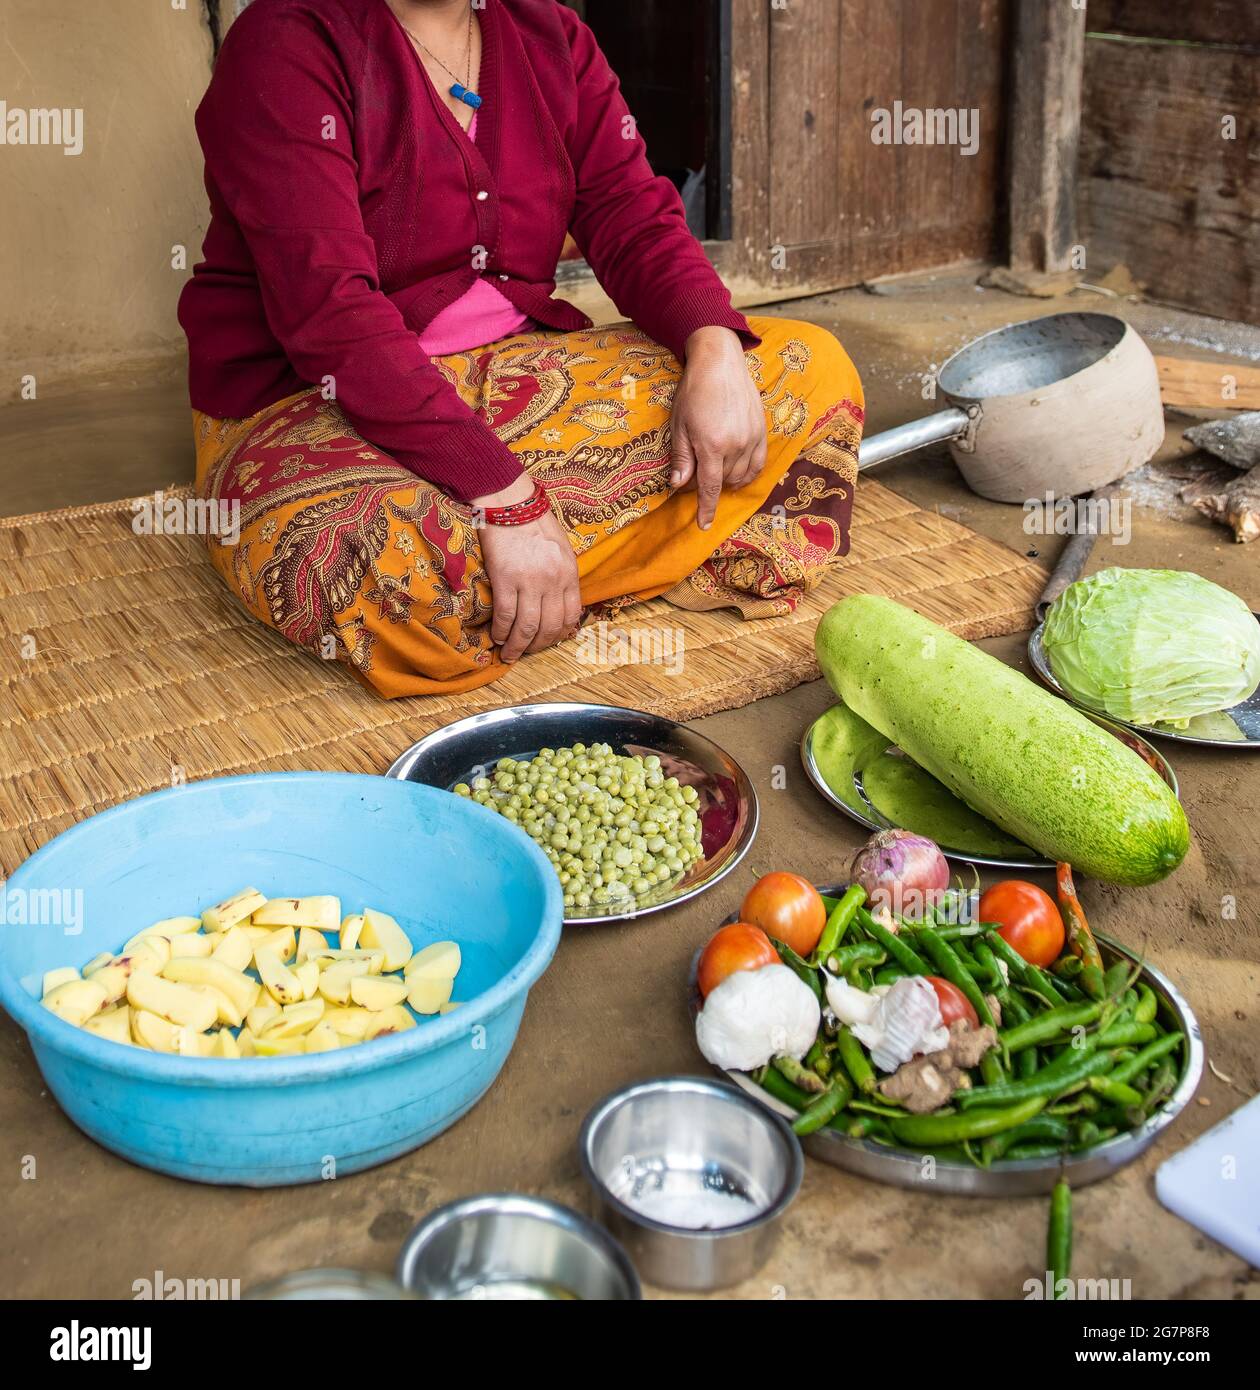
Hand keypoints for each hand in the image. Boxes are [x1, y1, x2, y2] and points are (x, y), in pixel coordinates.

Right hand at [474, 477, 580, 662]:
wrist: (511, 502)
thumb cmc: (535, 523)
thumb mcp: (561, 549)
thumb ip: (563, 576)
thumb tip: (560, 603)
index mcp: (569, 573)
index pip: (570, 616)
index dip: (559, 634)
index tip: (548, 641)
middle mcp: (552, 581)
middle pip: (549, 626)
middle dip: (538, 646)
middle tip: (526, 653)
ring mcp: (529, 581)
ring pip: (527, 626)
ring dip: (518, 646)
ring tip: (509, 654)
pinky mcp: (505, 578)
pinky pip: (506, 614)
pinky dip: (502, 630)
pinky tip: (497, 636)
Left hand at [668, 326, 767, 529]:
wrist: (720, 362)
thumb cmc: (694, 391)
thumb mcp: (679, 424)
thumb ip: (681, 457)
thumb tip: (678, 486)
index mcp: (712, 444)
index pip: (710, 487)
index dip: (706, 509)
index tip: (704, 526)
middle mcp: (735, 445)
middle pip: (723, 481)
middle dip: (709, 483)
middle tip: (696, 470)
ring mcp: (752, 438)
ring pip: (741, 475)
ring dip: (727, 478)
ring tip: (714, 466)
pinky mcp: (762, 430)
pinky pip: (758, 463)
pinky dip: (747, 473)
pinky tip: (737, 472)